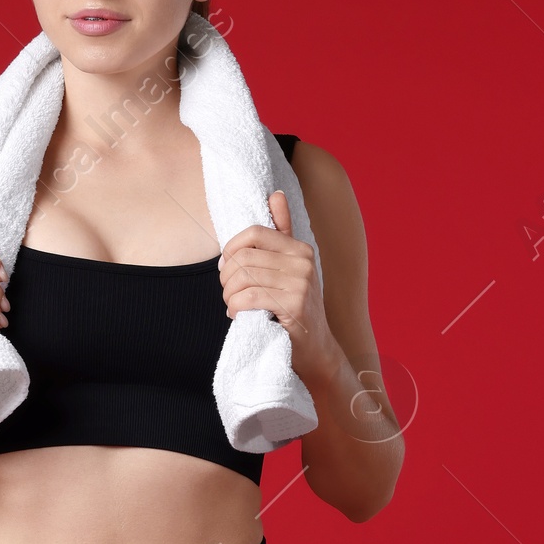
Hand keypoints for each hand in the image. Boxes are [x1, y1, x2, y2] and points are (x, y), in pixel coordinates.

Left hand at [218, 190, 336, 384]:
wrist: (316, 349)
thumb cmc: (296, 308)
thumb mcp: (291, 268)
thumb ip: (282, 233)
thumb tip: (275, 194)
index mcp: (300, 249)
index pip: (253, 234)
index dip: (231, 249)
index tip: (227, 267)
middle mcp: (303, 262)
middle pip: (243, 258)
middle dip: (226, 278)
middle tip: (228, 292)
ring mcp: (300, 284)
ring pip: (242, 279)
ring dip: (229, 295)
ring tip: (233, 305)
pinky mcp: (293, 307)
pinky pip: (248, 298)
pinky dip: (235, 308)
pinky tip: (237, 315)